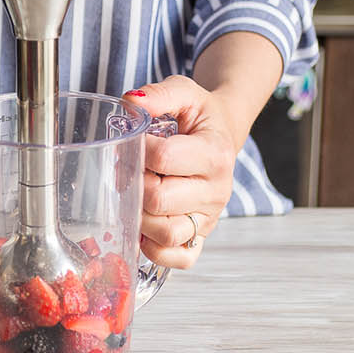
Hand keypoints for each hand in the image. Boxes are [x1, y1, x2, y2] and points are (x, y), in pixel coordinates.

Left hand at [126, 76, 244, 269]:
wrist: (222, 135)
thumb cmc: (200, 117)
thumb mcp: (185, 93)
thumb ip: (159, 94)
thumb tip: (131, 102)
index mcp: (215, 153)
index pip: (163, 157)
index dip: (138, 149)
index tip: (135, 141)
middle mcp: (217, 190)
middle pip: (159, 198)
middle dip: (134, 183)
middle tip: (131, 170)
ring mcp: (210, 217)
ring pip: (167, 233)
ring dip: (140, 217)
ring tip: (138, 195)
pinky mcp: (202, 237)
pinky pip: (179, 259)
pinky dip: (156, 250)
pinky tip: (146, 226)